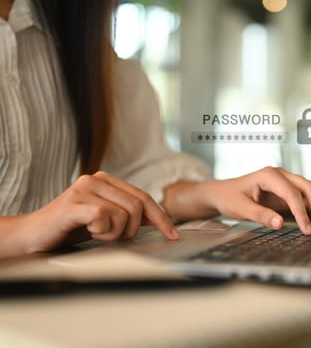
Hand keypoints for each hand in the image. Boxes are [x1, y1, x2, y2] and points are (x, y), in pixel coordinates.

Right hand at [22, 171, 177, 252]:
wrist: (32, 235)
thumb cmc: (69, 228)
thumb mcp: (105, 220)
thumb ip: (127, 214)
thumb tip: (155, 218)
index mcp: (107, 181)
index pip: (144, 197)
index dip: (161, 218)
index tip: (173, 235)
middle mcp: (96, 179)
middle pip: (138, 206)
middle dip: (132, 229)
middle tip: (114, 237)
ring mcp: (84, 189)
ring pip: (124, 215)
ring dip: (115, 233)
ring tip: (97, 234)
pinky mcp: (73, 203)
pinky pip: (105, 218)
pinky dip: (102, 232)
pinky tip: (89, 231)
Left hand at [205, 167, 310, 234]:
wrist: (223, 192)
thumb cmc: (229, 197)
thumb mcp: (240, 208)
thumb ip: (260, 215)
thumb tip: (279, 224)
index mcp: (268, 175)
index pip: (292, 193)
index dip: (301, 212)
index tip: (306, 229)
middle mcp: (281, 175)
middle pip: (309, 187)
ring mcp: (286, 181)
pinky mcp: (289, 190)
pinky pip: (308, 195)